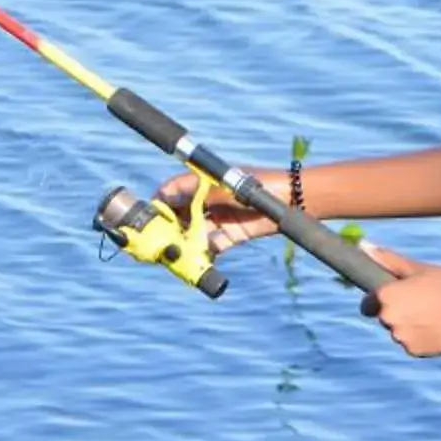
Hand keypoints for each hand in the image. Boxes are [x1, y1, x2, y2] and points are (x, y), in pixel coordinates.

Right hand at [151, 170, 283, 256]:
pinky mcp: (230, 234)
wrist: (290, 201)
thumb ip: (197, 195)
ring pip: (194, 232)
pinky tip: (201, 257)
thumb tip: (166, 196)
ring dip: (187, 242)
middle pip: (180, 214)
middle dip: (170, 227)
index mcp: (203, 182)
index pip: (173, 190)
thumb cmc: (257, 185)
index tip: (151, 216)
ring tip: (179, 252)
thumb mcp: (224, 188)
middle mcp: (208, 200)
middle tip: (162, 240)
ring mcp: (218, 218)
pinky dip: (206, 252)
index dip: (161, 202)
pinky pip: (212, 246)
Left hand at [360, 244, 440, 358]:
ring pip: (399, 332)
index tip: (397, 297)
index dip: (380, 301)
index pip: (367, 304)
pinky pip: (412, 345)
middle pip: (385, 318)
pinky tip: (437, 328)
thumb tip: (363, 245)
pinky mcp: (414, 352)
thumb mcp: (416, 268)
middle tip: (421, 303)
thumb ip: (387, 259)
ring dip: (410, 326)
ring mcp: (400, 337)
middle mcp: (388, 319)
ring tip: (433, 315)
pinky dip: (421, 338)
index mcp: (385, 296)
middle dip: (397, 313)